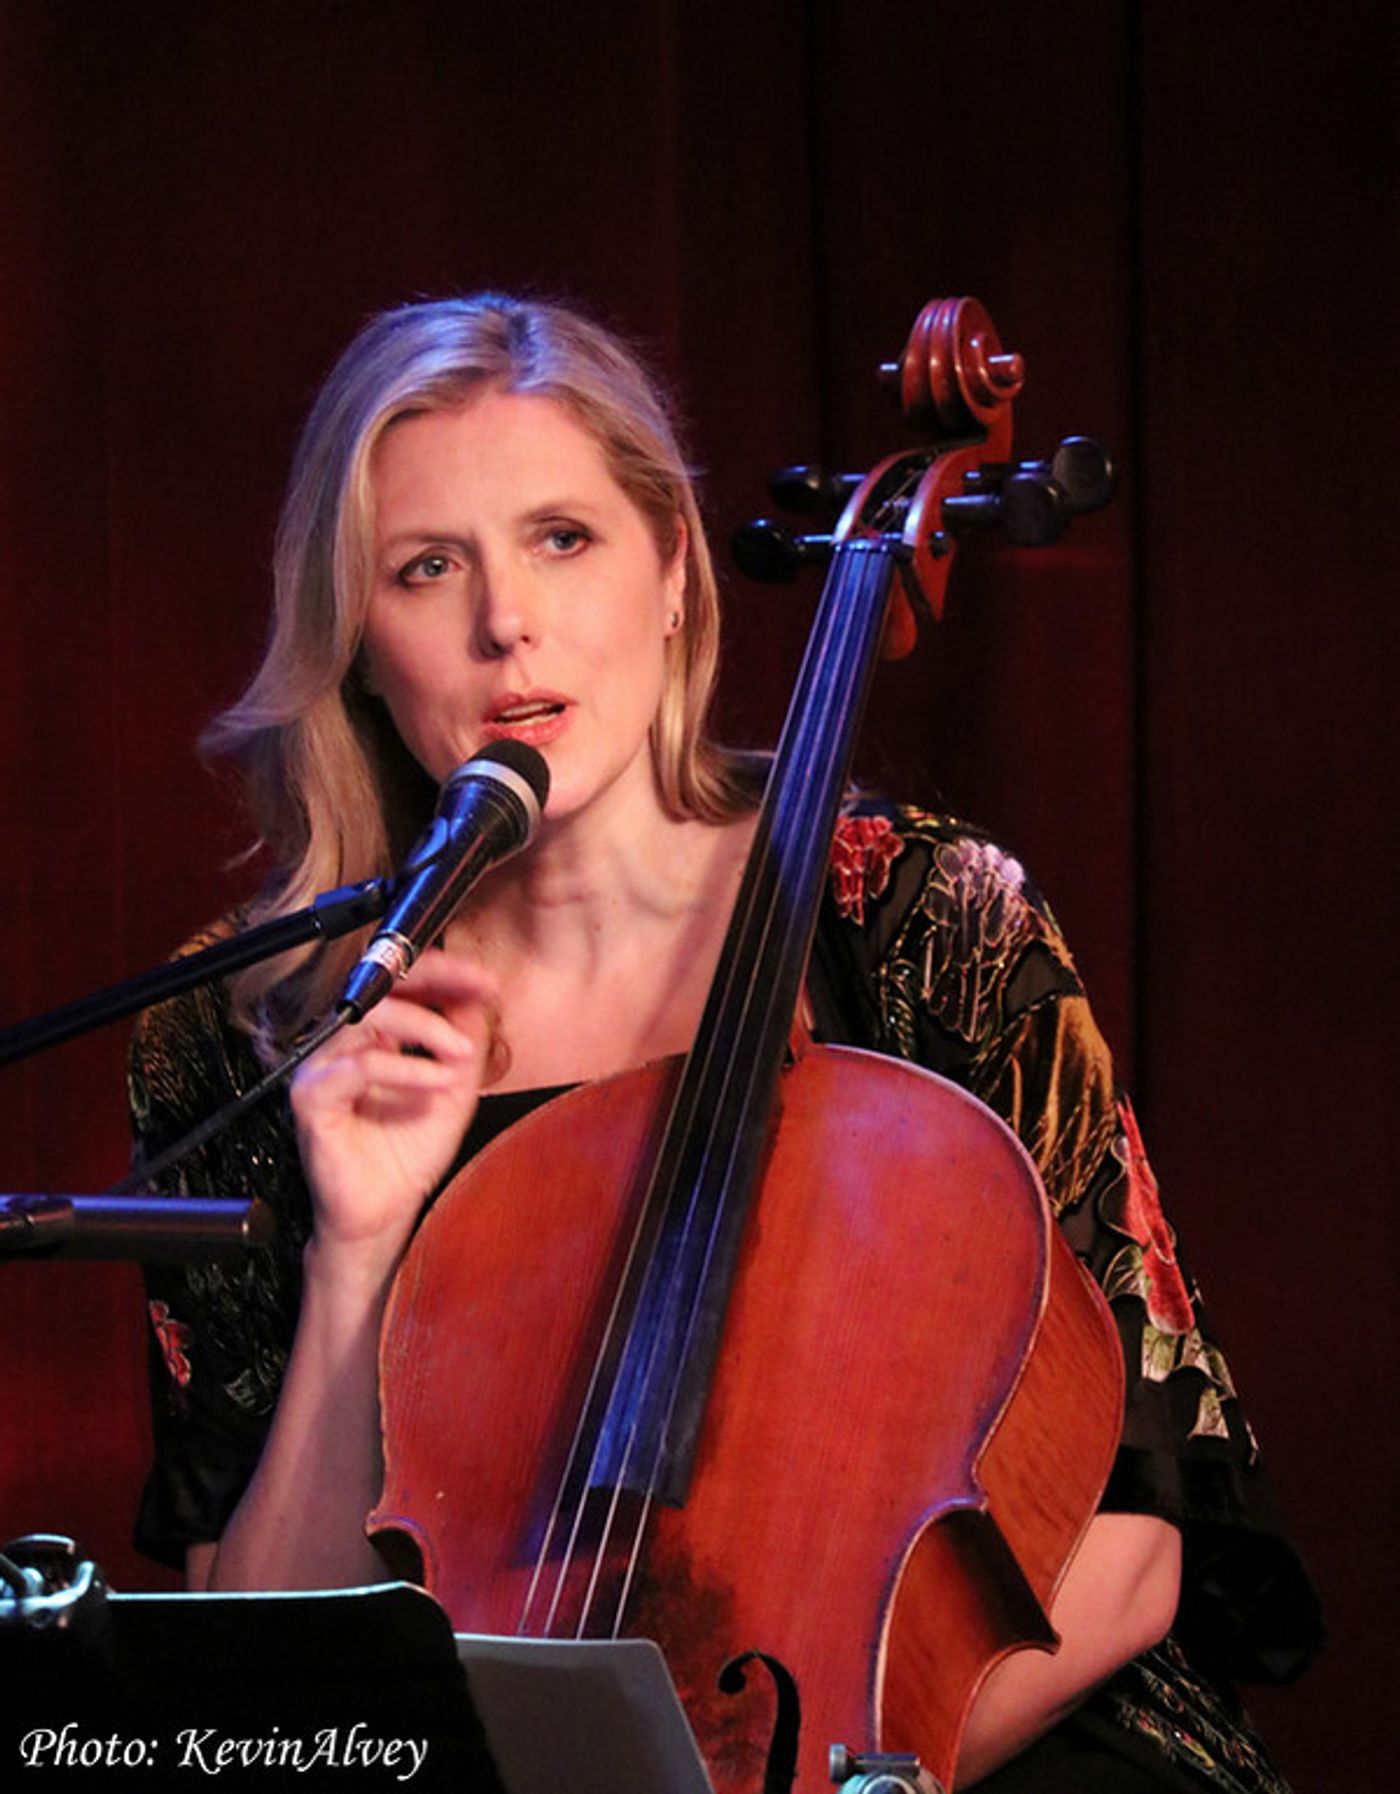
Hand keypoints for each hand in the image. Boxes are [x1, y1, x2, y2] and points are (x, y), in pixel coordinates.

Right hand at [290, 950, 500, 1267]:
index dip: (442, 971)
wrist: (385, 1212)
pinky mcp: (313, 1098)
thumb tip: (478, 993)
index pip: (399, 982)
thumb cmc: (407, 1155)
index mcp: (373, 1038)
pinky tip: (436, 1082)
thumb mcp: (454, 1088)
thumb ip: (464, 1040)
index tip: (483, 978)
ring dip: (426, 1028)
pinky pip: (357, 1067)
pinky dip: (404, 1069)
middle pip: (381, 987)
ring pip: (370, 1018)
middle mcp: (343, 1046)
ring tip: (461, 1054)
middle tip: (477, 993)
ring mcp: (324, 1068)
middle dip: (436, 983)